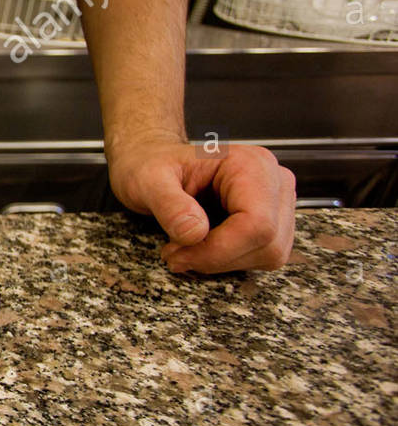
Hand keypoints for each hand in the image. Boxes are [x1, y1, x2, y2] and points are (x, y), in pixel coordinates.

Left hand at [108, 137, 296, 273]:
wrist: (151, 164)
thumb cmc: (153, 166)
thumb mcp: (148, 179)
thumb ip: (169, 204)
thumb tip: (195, 232)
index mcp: (250, 164)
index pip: (257, 223)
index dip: (220, 249)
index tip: (180, 254)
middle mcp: (272, 181)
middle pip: (266, 243)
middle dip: (216, 257)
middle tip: (175, 252)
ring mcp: (276, 203)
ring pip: (267, 255)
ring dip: (221, 261)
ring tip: (184, 246)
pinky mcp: (271, 223)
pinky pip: (260, 257)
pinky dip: (226, 260)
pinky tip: (201, 245)